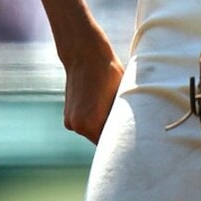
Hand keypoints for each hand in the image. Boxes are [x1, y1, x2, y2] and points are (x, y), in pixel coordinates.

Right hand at [59, 28, 124, 145]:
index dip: (122, 143)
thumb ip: (122, 118)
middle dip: (112, 133)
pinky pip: (85, 124)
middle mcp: (77, 126)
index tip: (133, 143)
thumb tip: (131, 131)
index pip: (111, 145)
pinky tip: (99, 103)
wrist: (84, 54)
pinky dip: (93, 119)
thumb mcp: (122, 96)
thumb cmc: (109, 72)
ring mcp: (70, 122)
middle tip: (124, 124)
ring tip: (109, 107)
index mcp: (91, 124)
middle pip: (101, 140)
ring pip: (92, 132)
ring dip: (102, 125)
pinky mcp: (67, 116)